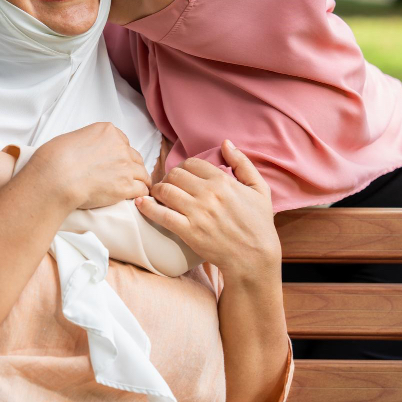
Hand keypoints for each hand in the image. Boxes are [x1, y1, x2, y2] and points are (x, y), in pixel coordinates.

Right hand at [29, 122, 150, 209]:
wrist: (57, 176)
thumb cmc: (56, 158)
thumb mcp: (73, 138)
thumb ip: (89, 142)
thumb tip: (88, 152)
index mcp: (108, 131)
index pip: (123, 142)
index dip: (121, 154)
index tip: (116, 162)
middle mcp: (120, 146)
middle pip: (135, 157)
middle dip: (131, 167)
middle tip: (125, 177)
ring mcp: (125, 166)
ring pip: (142, 174)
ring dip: (138, 180)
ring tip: (134, 188)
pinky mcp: (125, 186)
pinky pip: (142, 189)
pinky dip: (140, 194)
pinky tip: (135, 197)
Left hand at [135, 140, 279, 281]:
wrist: (254, 257)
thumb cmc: (259, 224)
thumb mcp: (260, 189)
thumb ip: (243, 163)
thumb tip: (226, 143)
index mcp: (223, 181)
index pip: (191, 163)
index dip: (183, 168)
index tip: (182, 176)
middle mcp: (208, 193)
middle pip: (175, 174)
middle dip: (169, 178)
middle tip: (168, 186)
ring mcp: (197, 213)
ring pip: (165, 190)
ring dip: (157, 191)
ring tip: (158, 196)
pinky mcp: (188, 231)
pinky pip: (161, 215)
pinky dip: (147, 207)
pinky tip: (142, 204)